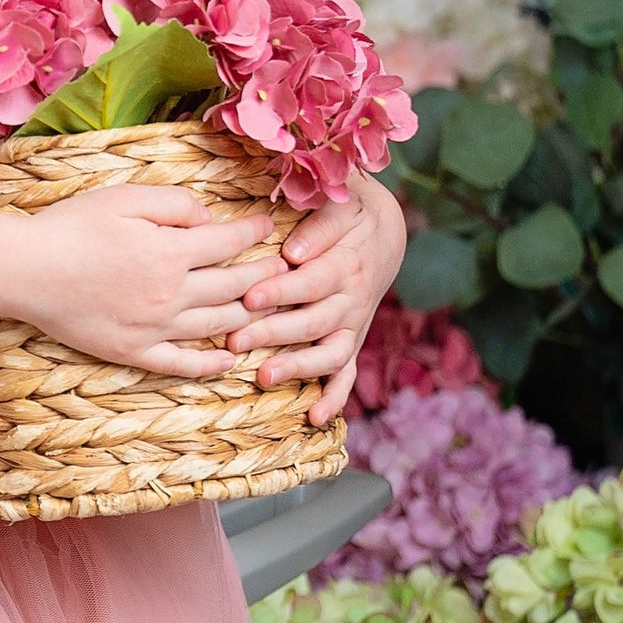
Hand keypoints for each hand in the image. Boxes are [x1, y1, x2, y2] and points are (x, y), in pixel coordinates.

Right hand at [0, 182, 284, 379]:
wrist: (24, 270)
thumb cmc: (71, 226)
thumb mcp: (123, 197)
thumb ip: (174, 204)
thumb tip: (208, 219)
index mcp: (170, 252)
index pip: (229, 242)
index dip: (253, 233)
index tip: (268, 227)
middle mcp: (171, 294)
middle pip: (233, 286)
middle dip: (264, 275)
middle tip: (283, 269)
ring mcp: (154, 327)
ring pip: (217, 326)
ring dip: (249, 316)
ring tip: (268, 308)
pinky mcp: (133, 351)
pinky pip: (182, 364)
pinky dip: (210, 365)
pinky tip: (229, 360)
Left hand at [233, 175, 408, 423]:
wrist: (385, 232)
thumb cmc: (349, 214)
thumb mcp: (341, 205)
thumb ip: (319, 225)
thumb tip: (293, 250)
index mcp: (345, 264)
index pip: (310, 281)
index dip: (281, 291)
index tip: (250, 298)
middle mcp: (352, 299)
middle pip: (314, 322)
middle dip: (274, 334)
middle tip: (237, 341)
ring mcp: (353, 325)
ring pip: (330, 354)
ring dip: (299, 369)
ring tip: (265, 378)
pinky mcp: (352, 340)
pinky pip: (347, 374)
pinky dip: (334, 398)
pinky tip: (315, 417)